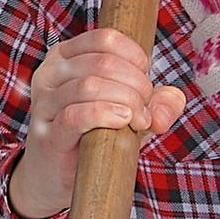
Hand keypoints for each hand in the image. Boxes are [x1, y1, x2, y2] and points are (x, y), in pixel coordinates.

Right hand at [9, 27, 184, 218]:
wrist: (60, 179)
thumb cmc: (95, 137)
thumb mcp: (132, 114)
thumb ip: (158, 102)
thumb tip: (174, 99)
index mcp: (67, 57)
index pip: (105, 38)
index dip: (135, 58)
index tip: (147, 85)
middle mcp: (50, 74)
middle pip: (103, 63)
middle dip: (136, 86)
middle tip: (146, 111)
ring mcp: (44, 104)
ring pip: (89, 86)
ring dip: (126, 102)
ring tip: (139, 122)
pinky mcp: (47, 134)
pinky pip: (75, 115)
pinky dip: (106, 114)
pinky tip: (123, 122)